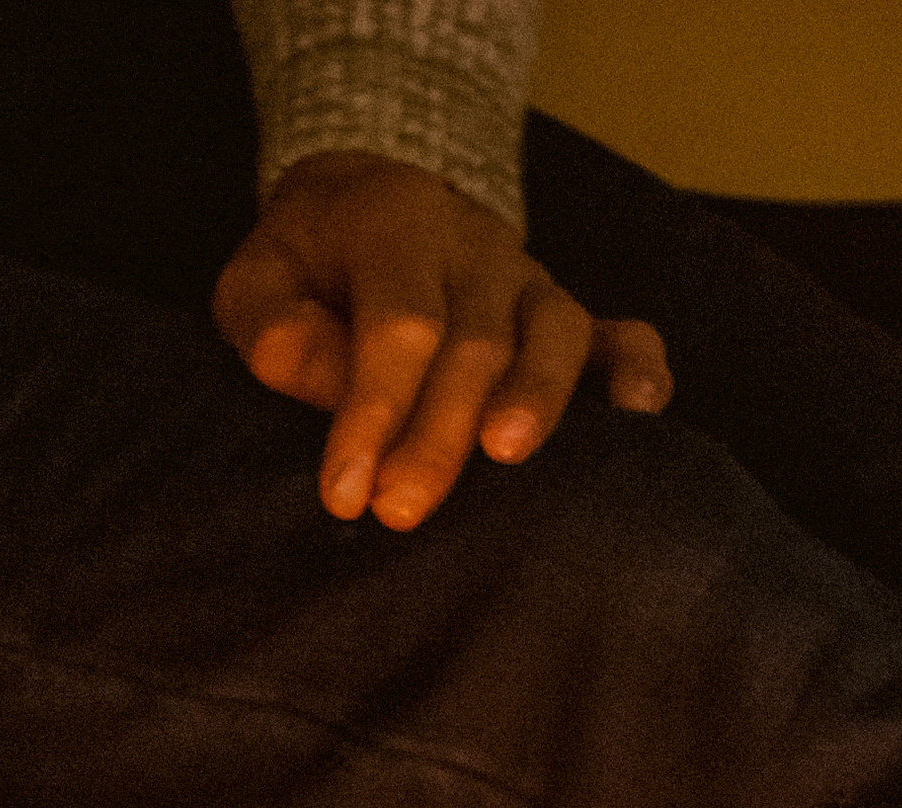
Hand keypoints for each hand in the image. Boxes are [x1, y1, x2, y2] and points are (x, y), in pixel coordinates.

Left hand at [213, 154, 669, 531]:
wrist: (372, 204)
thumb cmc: (309, 266)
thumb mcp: (259, 276)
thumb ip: (267, 317)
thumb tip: (293, 362)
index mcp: (397, 227)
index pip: (398, 325)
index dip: (374, 411)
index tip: (345, 493)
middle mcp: (474, 249)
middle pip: (474, 342)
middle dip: (440, 433)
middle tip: (400, 511)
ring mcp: (527, 280)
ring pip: (553, 333)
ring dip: (538, 398)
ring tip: (507, 457)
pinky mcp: (564, 314)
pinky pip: (617, 334)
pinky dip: (637, 369)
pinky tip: (642, 412)